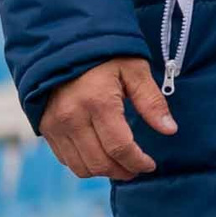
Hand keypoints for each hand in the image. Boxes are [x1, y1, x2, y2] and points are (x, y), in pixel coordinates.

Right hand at [39, 57, 175, 182]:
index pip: (120, 147)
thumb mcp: (135, 70)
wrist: (64, 45)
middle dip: (123, 171)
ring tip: (121, 165)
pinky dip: (85, 164)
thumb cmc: (105, 55)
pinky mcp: (45, 128)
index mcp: (98, 102)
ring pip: (81, 166)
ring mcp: (55, 125)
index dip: (138, 162)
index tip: (150, 165)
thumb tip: (170, 129)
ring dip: (104, 171)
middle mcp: (73, 117)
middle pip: (100, 162)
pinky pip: (65, 159)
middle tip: (138, 168)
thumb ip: (151, 101)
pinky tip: (100, 156)